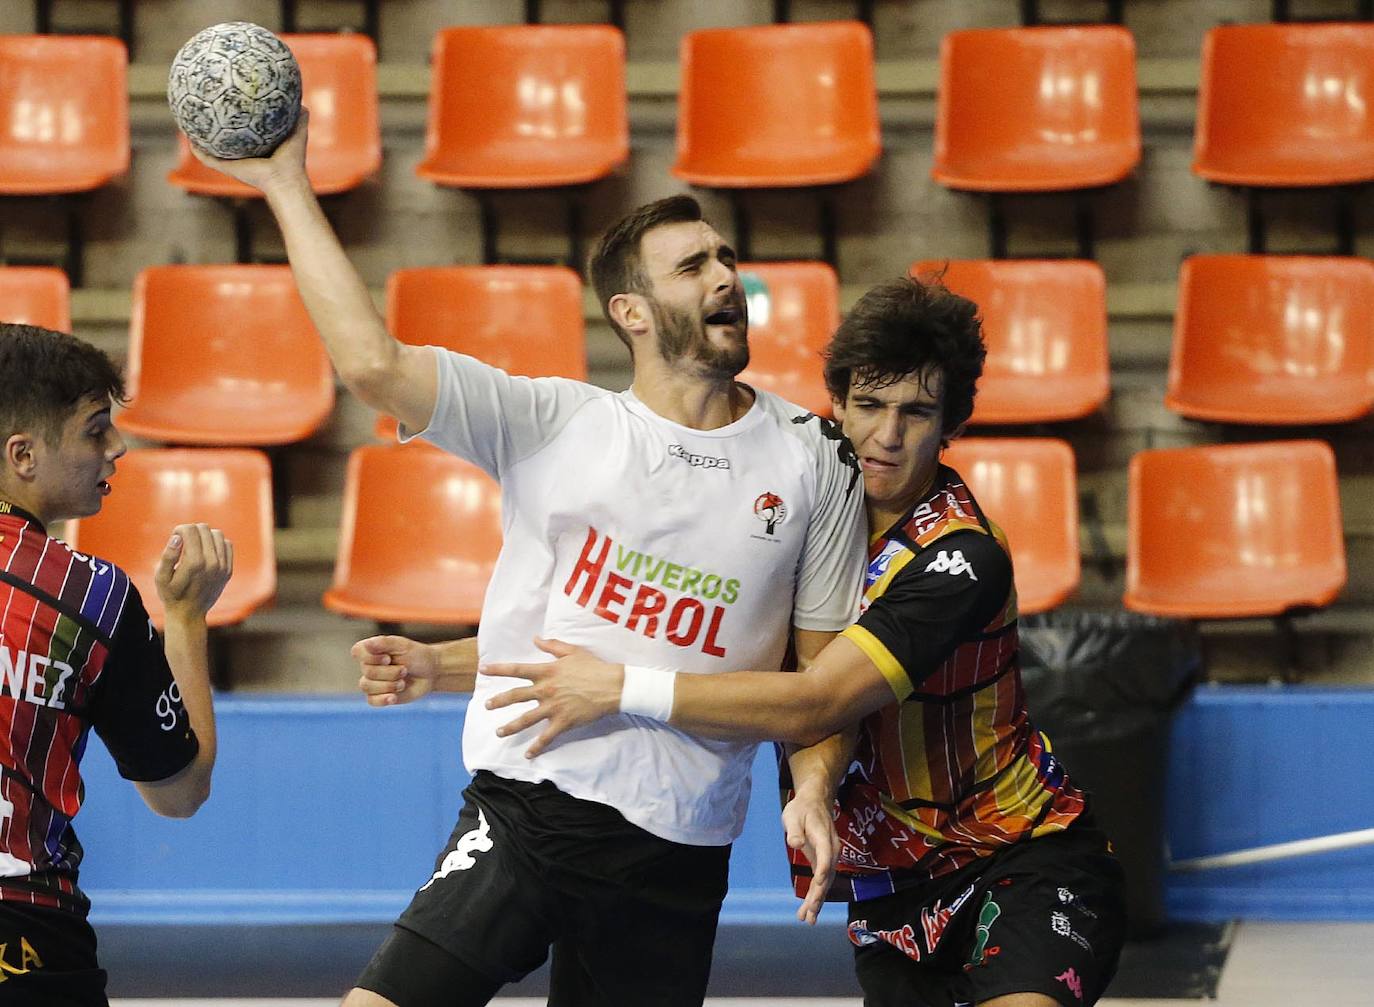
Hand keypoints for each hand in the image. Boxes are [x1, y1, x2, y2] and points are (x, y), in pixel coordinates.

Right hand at [154, 523, 232, 620]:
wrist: (189, 614)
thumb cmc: (171, 594)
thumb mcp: (161, 577)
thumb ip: (168, 555)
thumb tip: (177, 537)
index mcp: (195, 563)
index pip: (190, 529)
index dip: (179, 530)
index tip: (175, 538)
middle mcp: (212, 563)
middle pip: (204, 529)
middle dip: (191, 531)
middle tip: (183, 543)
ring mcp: (223, 566)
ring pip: (217, 534)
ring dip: (204, 536)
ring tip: (194, 546)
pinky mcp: (228, 570)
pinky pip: (227, 544)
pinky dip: (216, 543)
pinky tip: (206, 551)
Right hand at [187, 107, 310, 194]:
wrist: (285, 178)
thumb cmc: (293, 158)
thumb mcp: (297, 131)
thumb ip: (299, 116)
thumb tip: (302, 101)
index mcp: (254, 144)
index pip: (240, 127)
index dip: (233, 114)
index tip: (226, 98)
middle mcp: (241, 152)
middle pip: (222, 137)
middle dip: (213, 123)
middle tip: (202, 104)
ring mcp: (231, 160)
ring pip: (209, 147)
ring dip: (198, 136)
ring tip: (188, 120)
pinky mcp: (225, 167)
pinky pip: (206, 157)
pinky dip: (196, 148)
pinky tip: (188, 136)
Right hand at [354, 636, 436, 706]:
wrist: (430, 672)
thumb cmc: (417, 655)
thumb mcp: (403, 645)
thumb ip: (384, 643)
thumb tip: (367, 644)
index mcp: (372, 650)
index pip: (357, 652)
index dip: (371, 657)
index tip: (387, 658)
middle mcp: (369, 665)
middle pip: (368, 672)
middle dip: (390, 673)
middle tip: (405, 670)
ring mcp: (373, 682)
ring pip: (367, 687)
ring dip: (389, 685)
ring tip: (403, 683)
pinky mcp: (379, 696)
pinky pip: (372, 701)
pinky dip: (382, 700)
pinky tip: (394, 698)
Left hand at [482, 638, 623, 757]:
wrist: (612, 686)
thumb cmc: (594, 666)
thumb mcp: (572, 651)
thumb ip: (552, 646)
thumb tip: (535, 638)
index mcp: (547, 671)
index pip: (517, 669)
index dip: (498, 669)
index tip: (483, 670)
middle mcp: (546, 690)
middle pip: (516, 696)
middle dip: (499, 701)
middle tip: (486, 706)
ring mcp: (553, 707)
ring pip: (526, 719)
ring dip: (510, 727)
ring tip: (499, 732)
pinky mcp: (563, 722)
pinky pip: (546, 737)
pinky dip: (537, 747)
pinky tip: (528, 754)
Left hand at [782, 791, 839, 924]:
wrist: (815, 802)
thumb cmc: (802, 808)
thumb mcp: (794, 815)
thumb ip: (795, 830)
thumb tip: (795, 843)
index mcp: (824, 838)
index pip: (826, 855)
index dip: (823, 868)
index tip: (818, 883)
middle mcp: (831, 851)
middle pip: (827, 875)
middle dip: (818, 895)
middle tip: (809, 913)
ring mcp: (829, 858)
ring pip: (825, 883)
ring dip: (817, 902)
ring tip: (807, 919)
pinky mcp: (823, 862)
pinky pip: (821, 882)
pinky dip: (815, 897)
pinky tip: (808, 910)